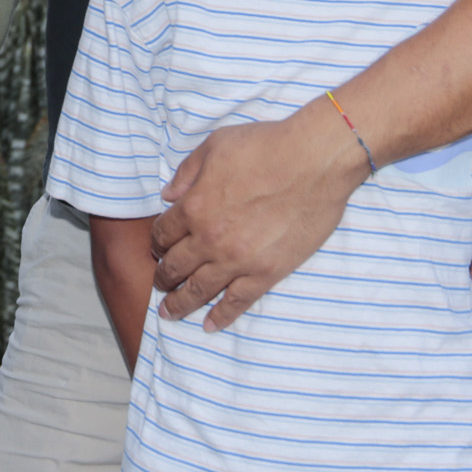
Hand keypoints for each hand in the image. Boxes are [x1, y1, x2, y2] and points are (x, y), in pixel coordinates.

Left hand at [148, 112, 365, 331]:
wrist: (315, 160)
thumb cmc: (267, 146)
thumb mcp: (215, 145)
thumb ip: (187, 172)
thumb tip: (168, 195)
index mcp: (194, 207)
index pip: (163, 234)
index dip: (157, 243)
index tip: (158, 248)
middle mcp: (210, 239)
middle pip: (175, 266)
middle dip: (163, 277)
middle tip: (159, 284)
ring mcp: (238, 260)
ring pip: (199, 290)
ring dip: (180, 303)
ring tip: (170, 313)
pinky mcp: (267, 272)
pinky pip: (238, 302)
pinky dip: (221, 316)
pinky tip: (210, 325)